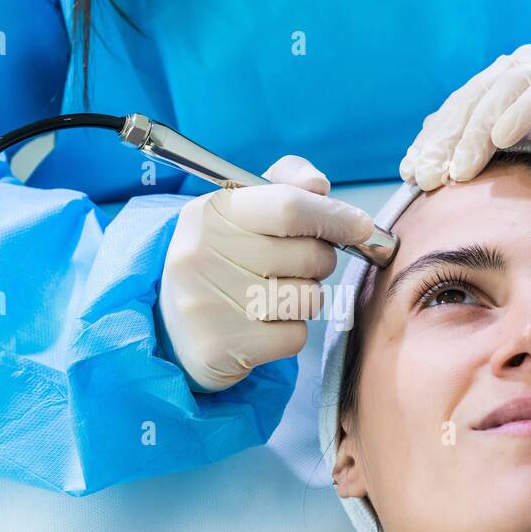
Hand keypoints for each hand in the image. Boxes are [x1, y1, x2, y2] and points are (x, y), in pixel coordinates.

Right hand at [156, 155, 373, 392]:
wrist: (170, 329)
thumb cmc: (221, 261)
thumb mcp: (239, 213)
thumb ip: (284, 186)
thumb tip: (319, 184)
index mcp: (210, 212)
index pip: (289, 206)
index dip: (334, 216)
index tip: (360, 227)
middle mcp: (202, 254)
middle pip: (309, 254)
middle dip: (320, 261)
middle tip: (296, 267)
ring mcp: (208, 303)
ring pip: (308, 298)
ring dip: (305, 298)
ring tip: (274, 296)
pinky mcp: (220, 346)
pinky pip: (294, 336)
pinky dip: (289, 333)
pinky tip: (261, 326)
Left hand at [399, 37, 530, 206]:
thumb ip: (497, 168)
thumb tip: (445, 197)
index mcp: (508, 87)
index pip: (460, 110)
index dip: (433, 141)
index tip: (412, 175)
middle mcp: (529, 68)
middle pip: (474, 98)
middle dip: (446, 140)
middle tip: (426, 178)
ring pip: (505, 88)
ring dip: (477, 130)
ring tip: (460, 170)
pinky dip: (522, 110)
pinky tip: (502, 139)